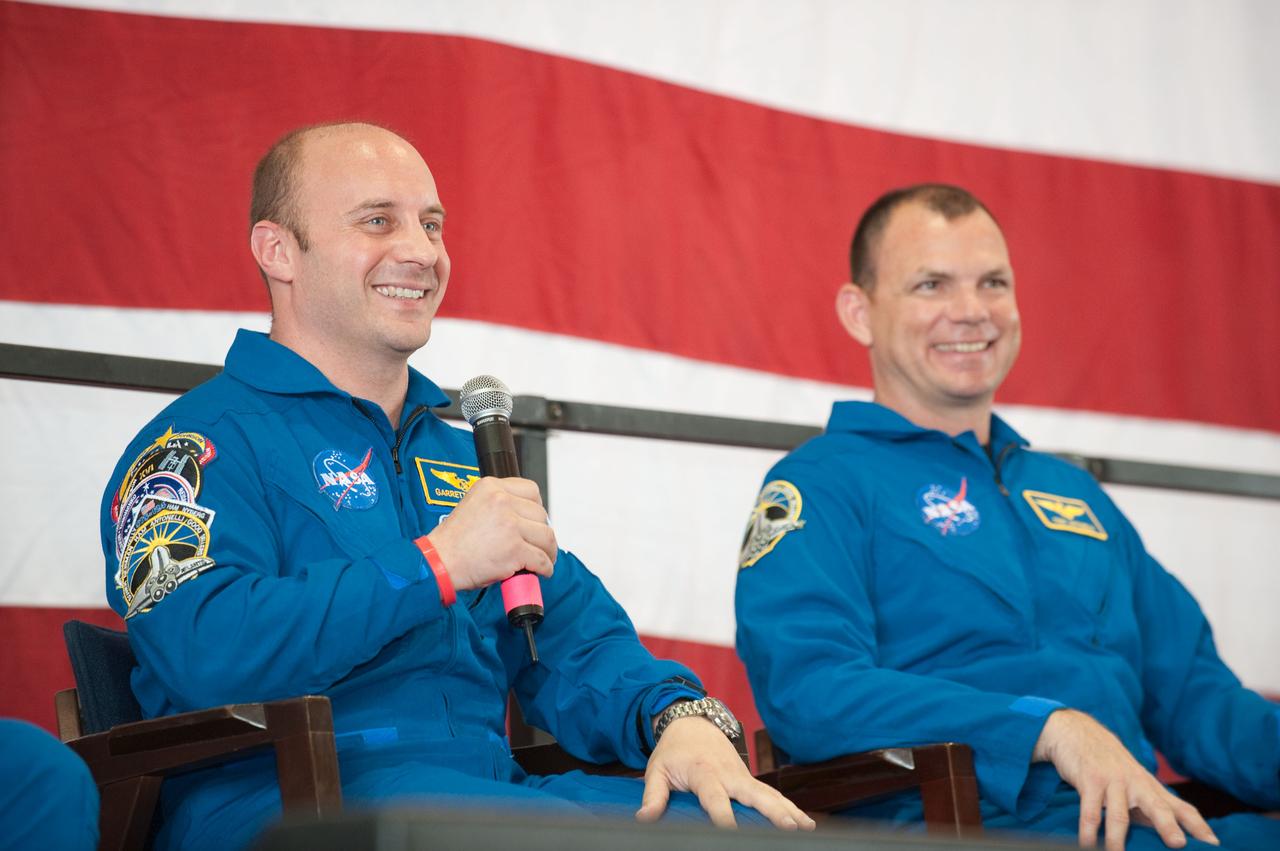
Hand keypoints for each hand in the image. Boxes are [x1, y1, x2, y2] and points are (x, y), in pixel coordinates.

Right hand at [426, 477, 555, 590]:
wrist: (439, 562)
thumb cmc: (452, 541)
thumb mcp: (473, 505)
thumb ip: (498, 504)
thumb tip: (524, 517)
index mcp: (491, 487)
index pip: (531, 490)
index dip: (536, 508)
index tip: (534, 521)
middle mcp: (501, 501)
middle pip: (540, 515)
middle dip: (541, 532)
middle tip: (538, 543)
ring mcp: (510, 524)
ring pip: (546, 536)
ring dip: (548, 550)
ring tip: (543, 558)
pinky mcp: (515, 549)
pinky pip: (541, 559)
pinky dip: (545, 567)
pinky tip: (541, 571)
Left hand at [635, 715, 815, 830]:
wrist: (692, 722)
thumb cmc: (673, 750)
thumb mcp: (657, 769)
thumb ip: (653, 795)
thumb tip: (644, 819)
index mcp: (704, 772)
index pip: (715, 798)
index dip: (723, 816)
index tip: (731, 831)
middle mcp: (729, 774)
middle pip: (755, 795)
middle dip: (773, 812)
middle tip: (791, 828)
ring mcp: (743, 776)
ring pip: (770, 795)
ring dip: (789, 810)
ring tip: (807, 828)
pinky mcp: (749, 780)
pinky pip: (772, 794)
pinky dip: (790, 806)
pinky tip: (807, 822)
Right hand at [1033, 709, 1217, 849]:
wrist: (1079, 732)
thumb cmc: (1110, 766)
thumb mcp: (1134, 784)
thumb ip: (1150, 808)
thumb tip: (1171, 839)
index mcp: (1152, 788)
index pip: (1181, 808)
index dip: (1198, 826)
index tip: (1214, 843)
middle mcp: (1137, 784)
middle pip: (1157, 807)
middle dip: (1167, 826)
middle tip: (1177, 844)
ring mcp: (1113, 782)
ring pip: (1119, 815)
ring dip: (1117, 839)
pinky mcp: (1089, 781)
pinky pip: (1089, 811)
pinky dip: (1088, 831)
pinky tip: (1087, 844)